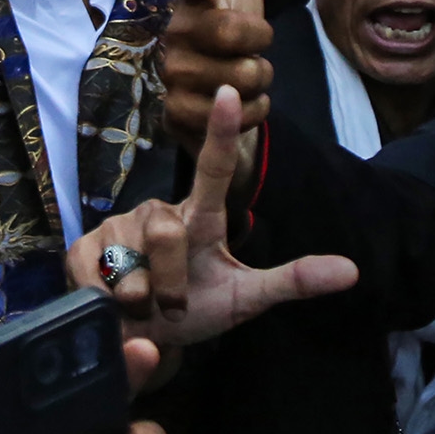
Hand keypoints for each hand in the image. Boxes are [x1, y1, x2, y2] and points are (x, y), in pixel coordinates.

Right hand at [67, 84, 356, 347]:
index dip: (220, 131)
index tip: (229, 93)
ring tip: (142, 308)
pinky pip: (97, 278)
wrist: (143, 340)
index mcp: (201, 218)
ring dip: (140, 299)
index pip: (215, 169)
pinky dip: (108, 303)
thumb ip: (293, 281)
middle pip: (167, 235)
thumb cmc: (197, 309)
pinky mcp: (82, 250)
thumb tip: (353, 271)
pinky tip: (111, 303)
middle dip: (172, 284)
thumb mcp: (245, 300)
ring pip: (131, 262)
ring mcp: (117, 227)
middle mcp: (158, 212)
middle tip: (172, 308)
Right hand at [158, 0, 273, 153]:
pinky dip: (253, 111)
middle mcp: (174, 35)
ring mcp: (173, 78)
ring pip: (244, 75)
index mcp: (191, 0)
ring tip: (239, 77)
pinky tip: (235, 106)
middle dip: (259, 43)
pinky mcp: (179, 117)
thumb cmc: (230, 34)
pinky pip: (243, 111)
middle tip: (251, 48)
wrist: (217, 106)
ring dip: (258, 81)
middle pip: (233, 31)